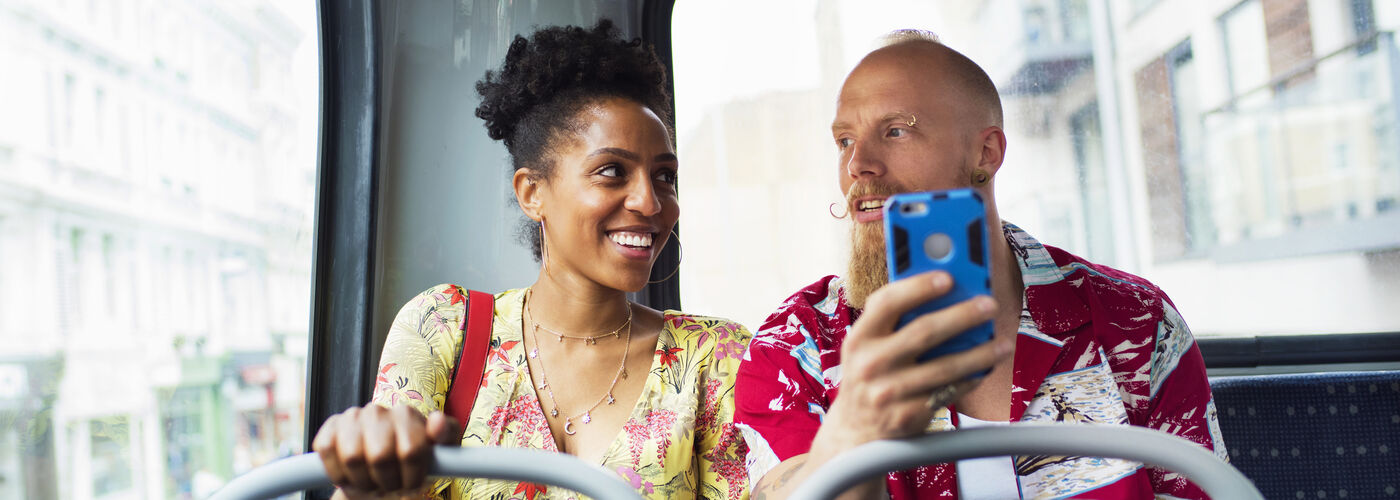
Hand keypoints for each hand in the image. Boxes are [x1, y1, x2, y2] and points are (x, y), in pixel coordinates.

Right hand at [312, 404, 460, 499]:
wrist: (379, 469)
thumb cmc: (412, 460)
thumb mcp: (439, 451)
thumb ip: (447, 434)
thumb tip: (437, 421)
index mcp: (407, 415)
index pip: (411, 451)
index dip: (411, 477)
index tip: (411, 483)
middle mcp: (378, 411)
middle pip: (380, 457)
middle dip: (387, 481)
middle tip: (390, 485)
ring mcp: (352, 418)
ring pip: (352, 457)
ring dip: (363, 481)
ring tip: (373, 482)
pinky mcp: (330, 429)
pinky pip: (327, 452)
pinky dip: (339, 473)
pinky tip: (352, 475)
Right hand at [816, 271, 1010, 451]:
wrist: (857, 430)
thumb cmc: (870, 376)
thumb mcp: (868, 346)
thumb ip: (895, 321)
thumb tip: (946, 294)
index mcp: (859, 337)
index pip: (887, 303)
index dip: (918, 287)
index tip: (948, 277)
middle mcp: (870, 363)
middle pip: (923, 332)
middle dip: (962, 315)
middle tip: (989, 304)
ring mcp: (888, 392)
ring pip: (944, 367)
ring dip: (979, 353)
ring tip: (1002, 344)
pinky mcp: (907, 415)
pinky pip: (948, 392)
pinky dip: (970, 379)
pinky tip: (985, 369)